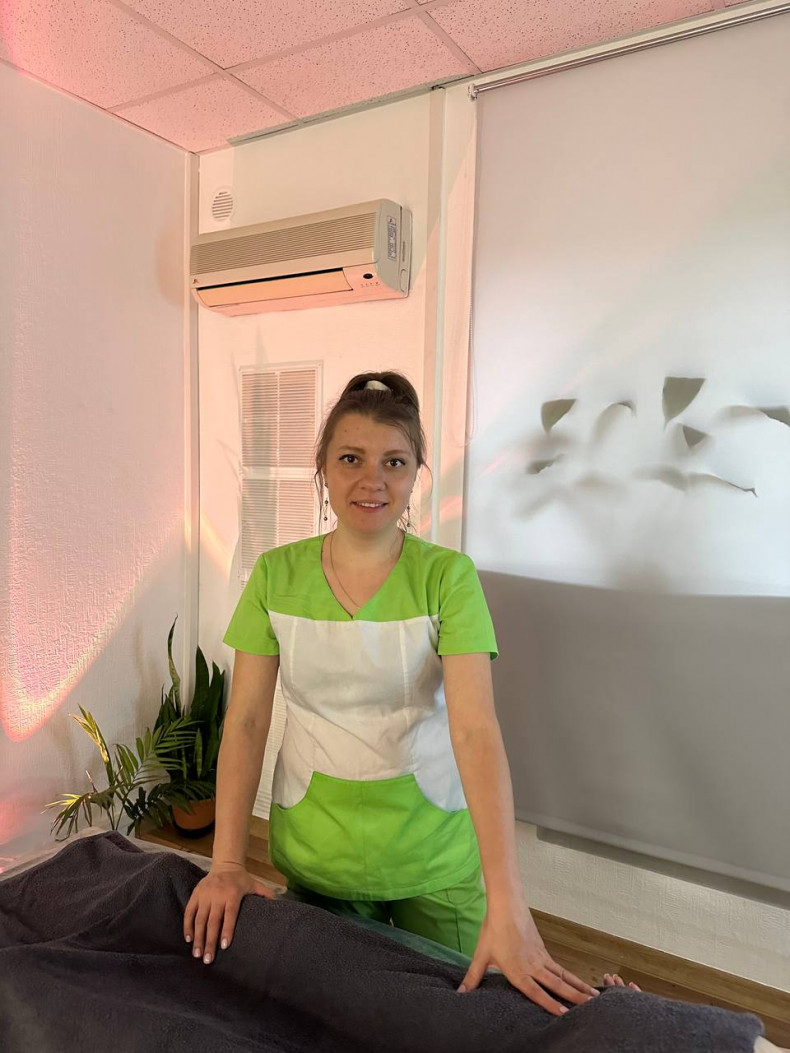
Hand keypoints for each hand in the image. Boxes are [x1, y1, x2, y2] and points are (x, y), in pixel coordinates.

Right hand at [183, 862, 276, 964]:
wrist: (226, 864)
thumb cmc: (242, 879)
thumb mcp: (255, 884)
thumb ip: (266, 894)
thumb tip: (280, 905)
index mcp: (232, 894)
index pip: (229, 915)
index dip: (227, 930)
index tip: (224, 946)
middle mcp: (217, 895)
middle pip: (212, 921)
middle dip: (209, 941)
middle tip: (207, 960)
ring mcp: (205, 895)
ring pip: (199, 919)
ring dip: (197, 938)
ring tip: (197, 954)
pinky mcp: (195, 894)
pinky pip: (189, 912)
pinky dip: (187, 926)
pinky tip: (188, 939)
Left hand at [457, 901, 598, 1015]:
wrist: (506, 905)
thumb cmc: (493, 930)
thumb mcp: (481, 955)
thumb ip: (473, 977)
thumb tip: (461, 993)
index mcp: (518, 970)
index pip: (536, 991)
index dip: (549, 1004)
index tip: (564, 1015)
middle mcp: (533, 966)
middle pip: (556, 984)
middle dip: (574, 997)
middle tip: (591, 1008)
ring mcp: (540, 957)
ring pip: (562, 975)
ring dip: (578, 986)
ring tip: (594, 997)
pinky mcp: (543, 950)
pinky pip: (559, 967)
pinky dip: (571, 976)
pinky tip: (578, 983)